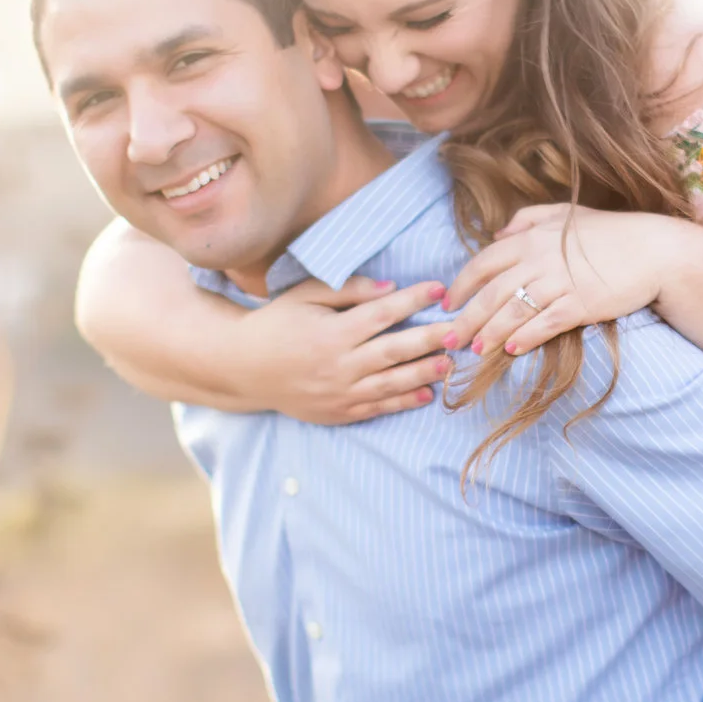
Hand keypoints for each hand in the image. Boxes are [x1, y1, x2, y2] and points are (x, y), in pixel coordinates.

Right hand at [236, 277, 456, 424]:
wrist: (242, 368)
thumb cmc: (277, 323)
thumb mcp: (304, 296)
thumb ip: (348, 290)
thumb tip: (391, 289)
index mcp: (331, 332)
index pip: (382, 313)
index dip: (414, 299)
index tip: (439, 289)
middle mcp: (338, 364)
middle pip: (395, 350)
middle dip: (431, 340)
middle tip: (459, 331)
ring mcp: (339, 392)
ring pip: (391, 383)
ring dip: (425, 373)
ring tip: (451, 363)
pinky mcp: (338, 412)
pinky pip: (377, 407)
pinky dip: (403, 401)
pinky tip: (427, 393)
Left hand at [442, 206, 680, 359]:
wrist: (654, 250)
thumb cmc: (610, 232)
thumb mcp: (566, 213)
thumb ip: (528, 218)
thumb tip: (497, 232)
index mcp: (532, 238)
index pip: (484, 262)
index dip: (461, 285)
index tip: (447, 304)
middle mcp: (540, 260)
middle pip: (491, 292)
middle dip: (466, 318)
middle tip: (448, 338)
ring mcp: (561, 283)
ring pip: (513, 311)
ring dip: (490, 333)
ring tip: (475, 350)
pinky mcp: (581, 305)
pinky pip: (545, 324)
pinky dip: (526, 338)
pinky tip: (512, 350)